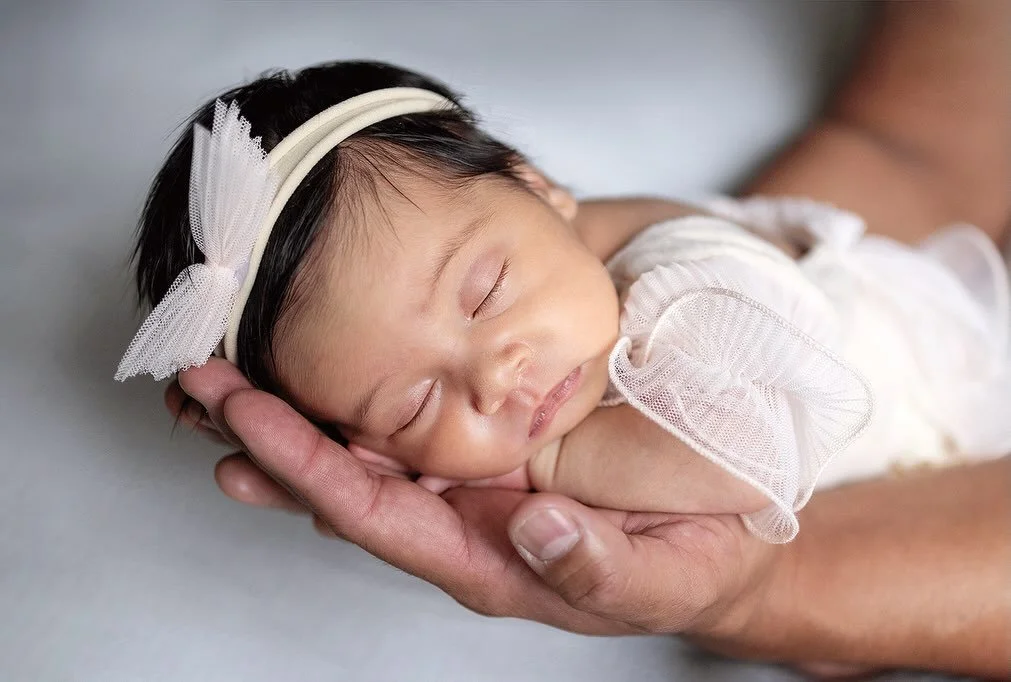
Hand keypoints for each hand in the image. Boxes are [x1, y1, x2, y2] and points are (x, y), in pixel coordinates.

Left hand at [171, 358, 784, 642]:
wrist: (717, 537)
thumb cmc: (687, 564)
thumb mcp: (657, 577)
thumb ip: (597, 566)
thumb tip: (530, 526)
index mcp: (485, 555)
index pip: (377, 514)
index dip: (308, 469)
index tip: (247, 423)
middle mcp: (461, 517)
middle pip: (347, 480)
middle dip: (271, 435)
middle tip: (204, 383)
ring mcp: (472, 477)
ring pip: (367, 445)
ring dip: (298, 411)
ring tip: (229, 373)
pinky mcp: (493, 438)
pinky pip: (414, 412)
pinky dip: (360, 389)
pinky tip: (322, 361)